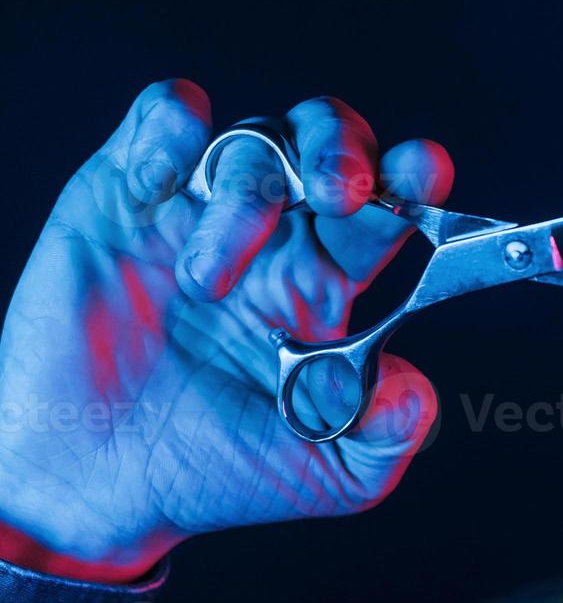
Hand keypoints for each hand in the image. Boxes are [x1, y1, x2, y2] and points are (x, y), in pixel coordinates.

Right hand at [0, 81, 448, 581]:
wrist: (93, 486)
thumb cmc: (210, 476)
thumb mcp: (333, 476)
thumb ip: (391, 432)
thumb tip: (416, 389)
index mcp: (325, 286)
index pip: (391, 205)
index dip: (416, 176)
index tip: (429, 173)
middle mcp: (273, 238)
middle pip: (331, 142)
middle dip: (345, 148)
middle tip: (339, 192)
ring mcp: (199, 211)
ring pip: (255, 139)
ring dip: (247, 193)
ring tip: (208, 282)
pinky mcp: (124, 196)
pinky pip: (164, 116)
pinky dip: (177, 126)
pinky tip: (166, 185)